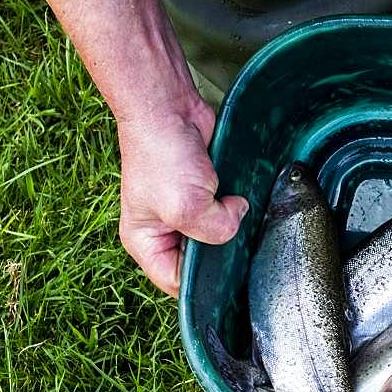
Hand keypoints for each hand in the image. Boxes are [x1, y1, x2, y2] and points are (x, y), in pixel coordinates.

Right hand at [117, 101, 247, 296]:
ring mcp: (188, 210)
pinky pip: (229, 210)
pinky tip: (244, 196)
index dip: (204, 282)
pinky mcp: (209, 191)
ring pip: (220, 234)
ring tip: (240, 213)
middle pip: (203, 260)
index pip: (177, 282)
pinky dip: (239, 205)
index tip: (230, 274)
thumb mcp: (184, 206)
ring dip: (233, 224)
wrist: (169, 108)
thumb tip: (239, 218)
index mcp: (147, 243)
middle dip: (222, 250)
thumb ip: (215, 230)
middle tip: (241, 242)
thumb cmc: (161, 154)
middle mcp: (167, 230)